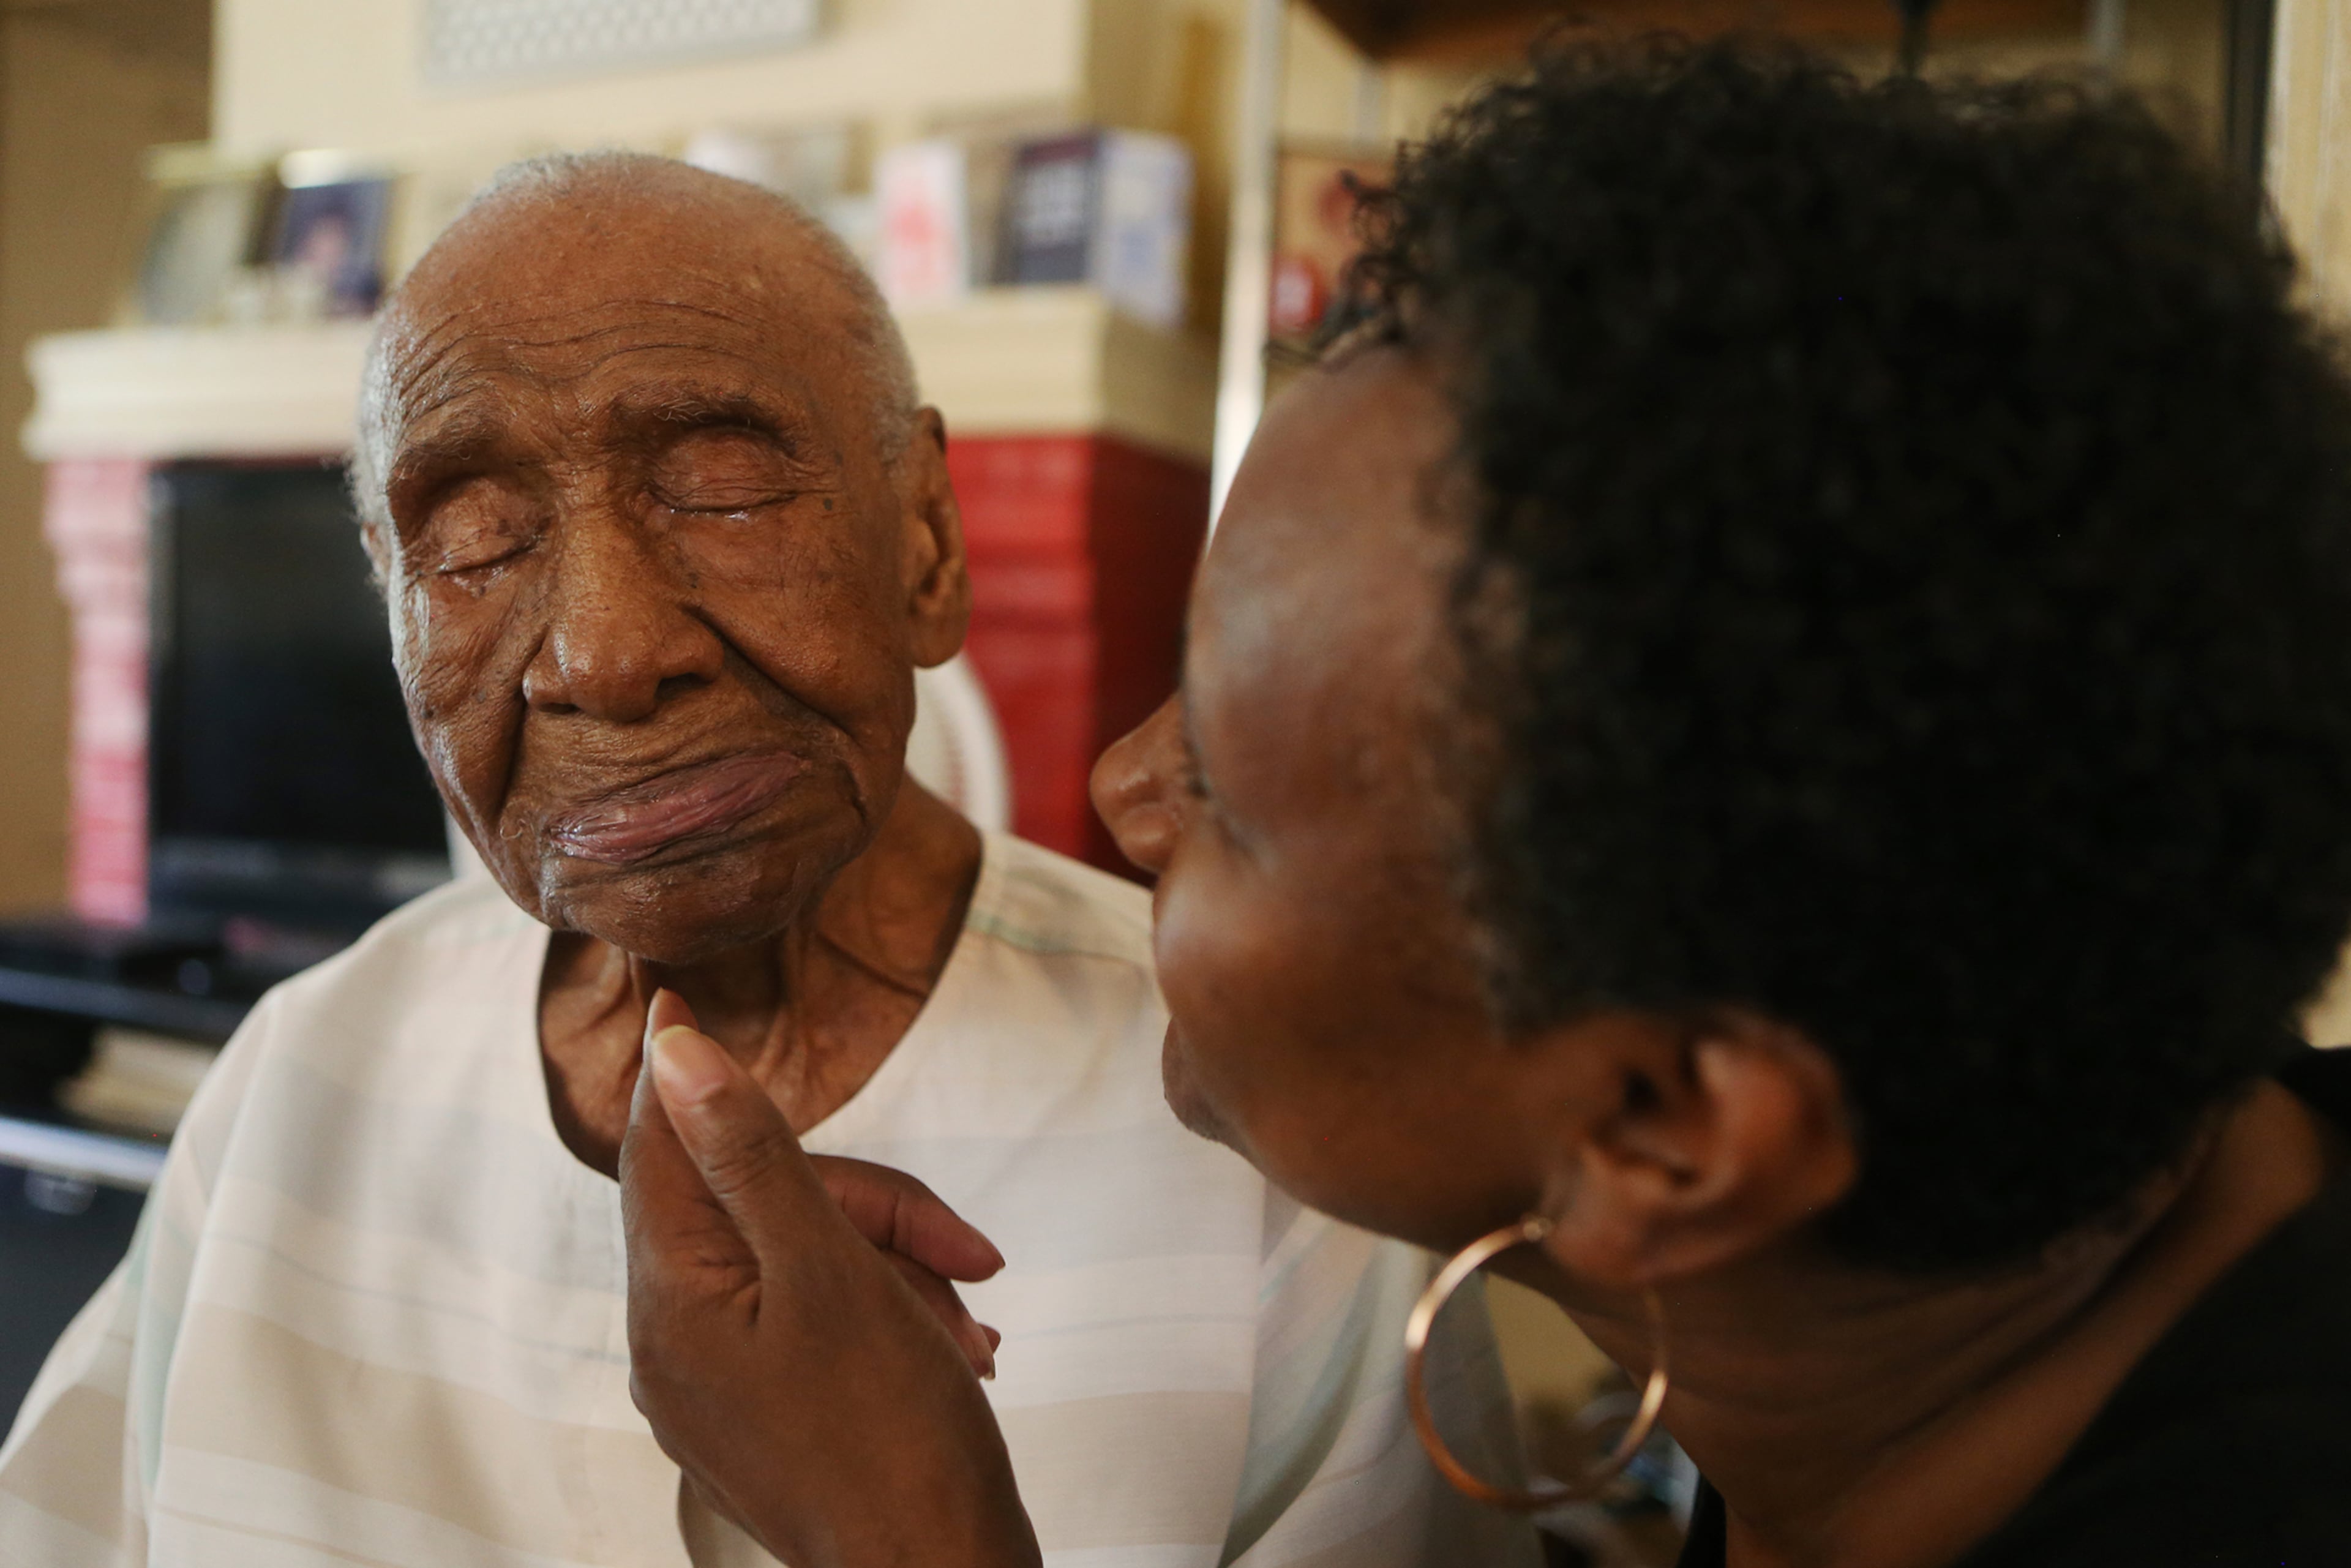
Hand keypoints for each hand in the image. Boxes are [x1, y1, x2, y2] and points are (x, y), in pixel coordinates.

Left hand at [620, 990, 1041, 1567]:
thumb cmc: (896, 1440)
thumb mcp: (829, 1273)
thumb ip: (752, 1154)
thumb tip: (674, 1053)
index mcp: (673, 1301)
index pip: (660, 1148)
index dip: (683, 1071)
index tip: (681, 996)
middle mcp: (677, 1343)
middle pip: (758, 1201)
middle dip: (872, 1207)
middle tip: (964, 1252)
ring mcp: (721, 1386)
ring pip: (803, 1258)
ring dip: (897, 1267)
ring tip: (971, 1321)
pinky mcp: (769, 1416)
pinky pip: (817, 1319)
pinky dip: (890, 1314)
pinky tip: (958, 1347)